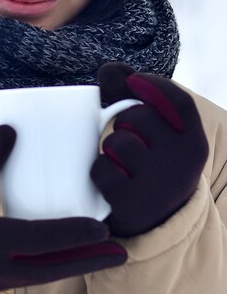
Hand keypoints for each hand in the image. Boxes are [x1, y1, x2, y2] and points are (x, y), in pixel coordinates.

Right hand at [0, 125, 126, 293]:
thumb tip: (9, 131)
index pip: (40, 241)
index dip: (74, 235)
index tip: (102, 228)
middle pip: (52, 269)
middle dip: (89, 260)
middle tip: (122, 253)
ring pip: (41, 276)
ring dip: (71, 265)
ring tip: (97, 253)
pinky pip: (25, 278)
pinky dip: (48, 267)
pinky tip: (55, 256)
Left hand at [90, 63, 208, 236]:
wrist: (155, 222)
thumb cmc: (151, 163)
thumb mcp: (155, 133)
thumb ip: (133, 95)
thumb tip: (109, 70)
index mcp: (194, 141)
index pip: (180, 102)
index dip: (154, 85)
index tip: (133, 81)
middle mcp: (184, 162)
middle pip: (138, 116)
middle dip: (125, 121)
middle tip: (130, 138)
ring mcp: (160, 184)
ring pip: (117, 142)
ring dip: (110, 148)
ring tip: (121, 162)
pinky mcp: (133, 204)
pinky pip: (102, 169)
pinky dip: (99, 171)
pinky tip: (111, 181)